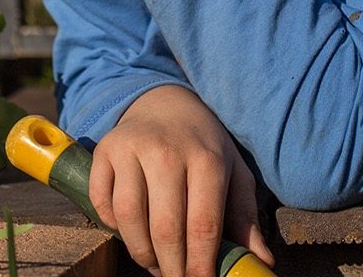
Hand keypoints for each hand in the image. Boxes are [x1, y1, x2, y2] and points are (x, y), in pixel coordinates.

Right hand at [91, 85, 275, 276]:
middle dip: (171, 266)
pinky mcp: (104, 151)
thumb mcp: (233, 172)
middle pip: (165, 228)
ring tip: (154, 262)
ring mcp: (131, 149)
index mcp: (207, 158)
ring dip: (140, 252)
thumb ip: (244, 217)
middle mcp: (167, 151)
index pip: (203, 225)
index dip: (201, 264)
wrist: (166, 102)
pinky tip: (130, 230)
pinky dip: (112, 225)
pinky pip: (101, 201)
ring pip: (128, 218)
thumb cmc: (204, 145)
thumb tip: (261, 261)